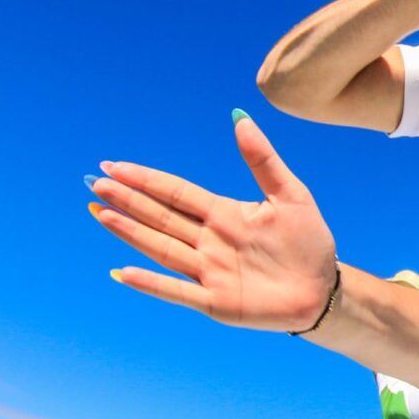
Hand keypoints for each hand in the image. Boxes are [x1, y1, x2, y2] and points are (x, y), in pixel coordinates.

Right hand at [91, 115, 337, 331]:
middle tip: (94, 183)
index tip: (113, 165)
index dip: (145, 179)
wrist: (324, 289)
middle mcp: (209, 241)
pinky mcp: (216, 302)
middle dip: (128, 200)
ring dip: (130, 232)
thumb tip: (240, 117)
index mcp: (224, 214)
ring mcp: (209, 272)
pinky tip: (122, 273)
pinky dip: (151, 283)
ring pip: (161, 248)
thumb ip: (262, 159)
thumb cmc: (309, 241)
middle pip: (161, 217)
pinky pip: (178, 291)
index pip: (175, 193)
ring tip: (100, 213)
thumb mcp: (291, 194)